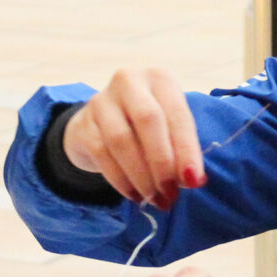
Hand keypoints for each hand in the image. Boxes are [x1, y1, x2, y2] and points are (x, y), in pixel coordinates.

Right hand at [62, 67, 206, 209]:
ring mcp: (102, 99)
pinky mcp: (83, 122)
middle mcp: (130, 81)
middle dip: (162, 162)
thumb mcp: (169, 129)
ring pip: (122, 140)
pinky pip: (102, 153)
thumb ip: (182, 150)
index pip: (178, 115)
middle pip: (148, 120)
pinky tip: (133, 194)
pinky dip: (120, 179)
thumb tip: (193, 180)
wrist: (100, 122)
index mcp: (161, 78)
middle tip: (171, 193)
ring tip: (153, 198)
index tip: (193, 181)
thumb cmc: (145, 127)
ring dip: (141, 175)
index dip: (187, 150)